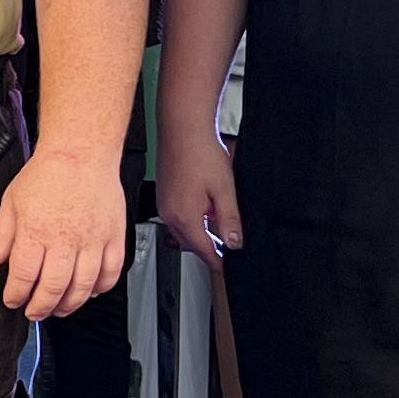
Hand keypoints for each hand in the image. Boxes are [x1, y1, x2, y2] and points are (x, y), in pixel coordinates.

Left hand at [0, 145, 128, 317]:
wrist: (80, 153)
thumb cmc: (47, 173)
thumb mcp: (11, 201)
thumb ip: (2, 234)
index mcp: (35, 233)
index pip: (24, 277)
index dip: (16, 295)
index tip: (13, 300)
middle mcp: (65, 241)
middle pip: (53, 289)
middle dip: (41, 308)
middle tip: (35, 312)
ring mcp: (92, 241)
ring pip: (82, 287)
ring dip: (69, 304)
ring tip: (59, 308)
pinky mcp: (113, 238)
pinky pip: (110, 273)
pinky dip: (100, 288)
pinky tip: (89, 291)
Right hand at [157, 130, 243, 265]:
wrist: (182, 129)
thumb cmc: (200, 154)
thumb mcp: (225, 190)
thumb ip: (230, 220)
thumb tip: (235, 242)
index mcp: (184, 218)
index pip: (204, 250)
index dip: (219, 261)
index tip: (228, 268)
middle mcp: (169, 214)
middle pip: (193, 243)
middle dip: (211, 246)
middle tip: (230, 244)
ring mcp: (164, 204)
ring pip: (185, 230)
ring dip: (202, 231)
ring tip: (219, 219)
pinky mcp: (163, 194)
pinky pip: (178, 216)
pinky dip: (193, 218)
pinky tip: (206, 205)